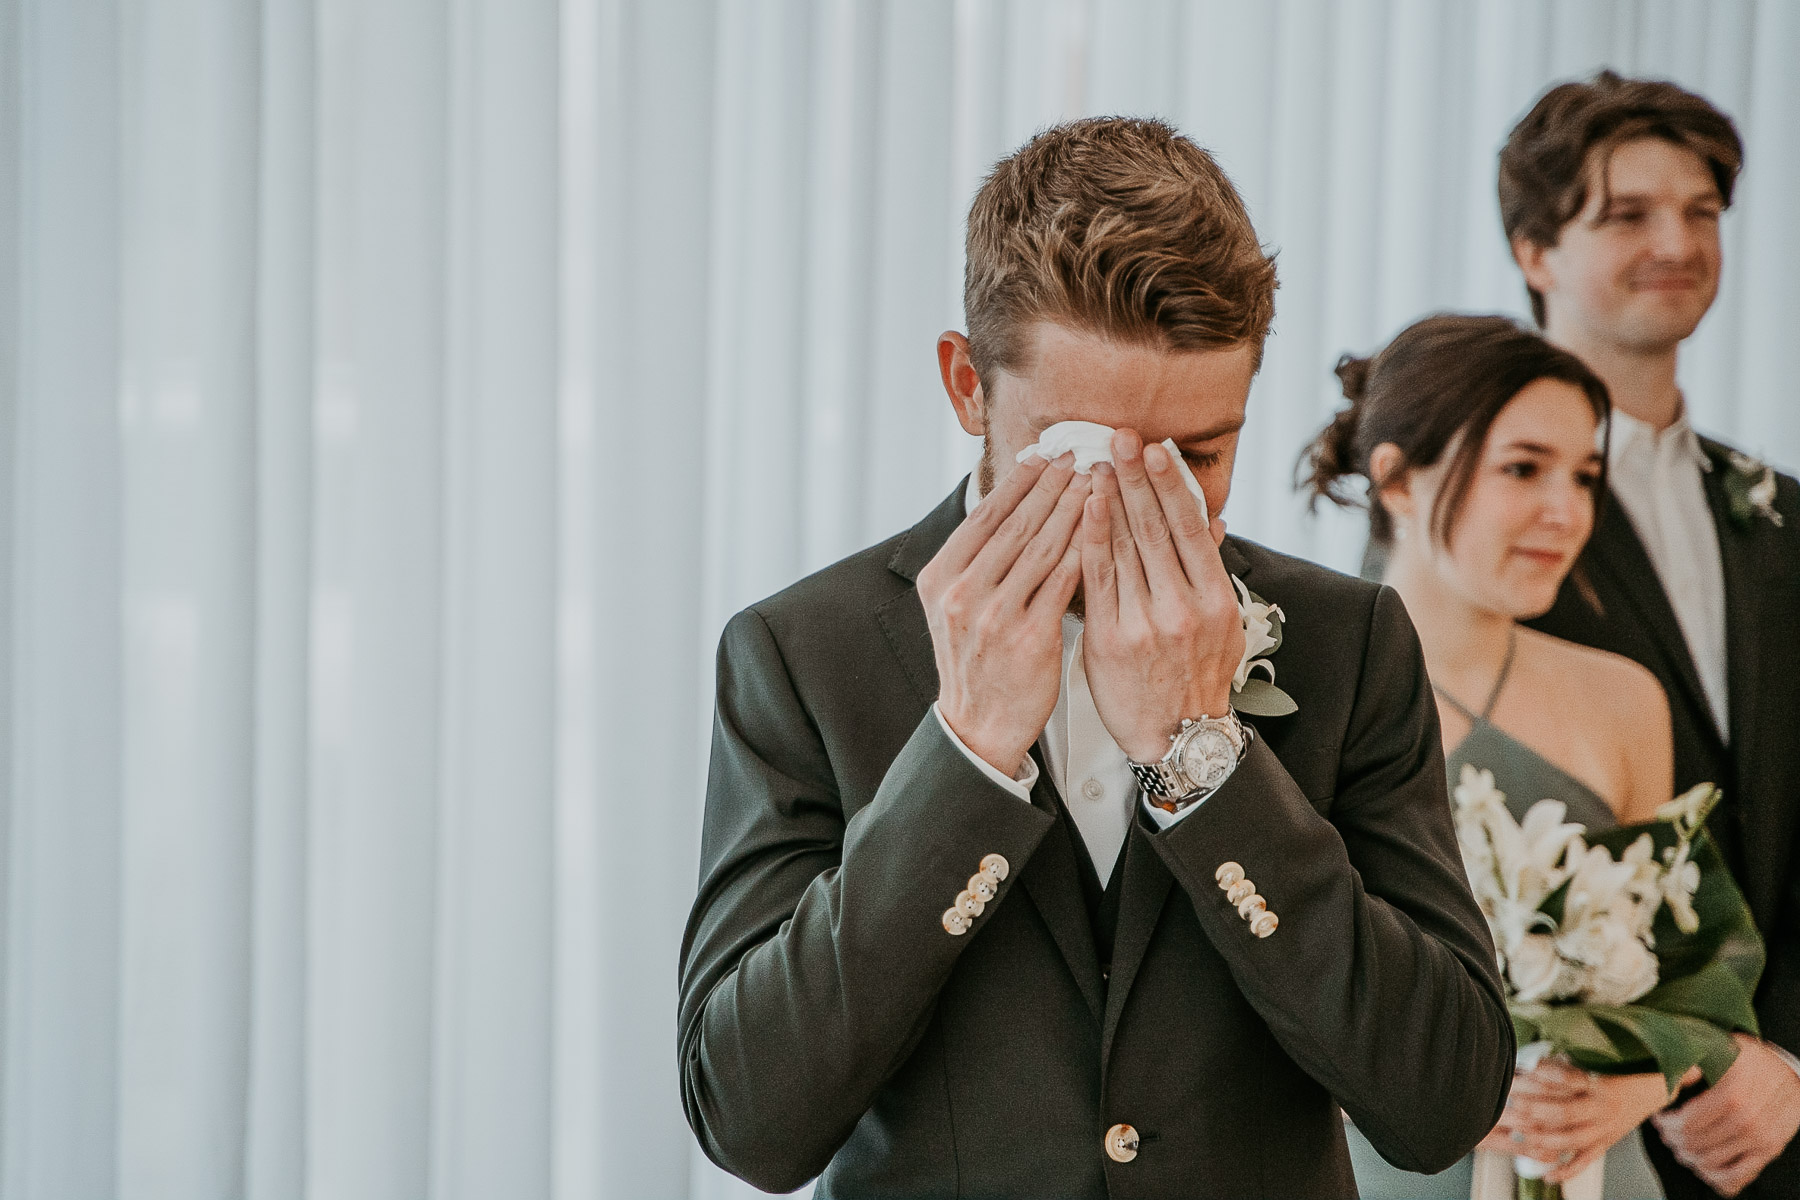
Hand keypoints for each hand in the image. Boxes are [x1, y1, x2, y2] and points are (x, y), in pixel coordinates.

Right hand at [917, 453, 1089, 775]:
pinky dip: (1086, 548)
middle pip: (1016, 524)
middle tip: (1082, 454)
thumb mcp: (956, 605)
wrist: (979, 725)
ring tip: (1098, 480)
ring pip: (1043, 546)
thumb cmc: (977, 660)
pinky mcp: (1028, 638)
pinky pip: (1065, 581)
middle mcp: (962, 593)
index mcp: (940, 577)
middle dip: (1053, 484)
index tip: (1048, 454)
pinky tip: (1106, 527)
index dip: (1020, 481)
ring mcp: (994, 616)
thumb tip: (1010, 503)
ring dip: (1075, 507)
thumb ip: (976, 560)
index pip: (985, 515)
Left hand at [1079, 430, 1243, 761]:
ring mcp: (1145, 624)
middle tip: (1120, 435)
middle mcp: (1183, 608)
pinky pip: (1096, 580)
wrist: (1176, 737)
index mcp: (1215, 600)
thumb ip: (1210, 571)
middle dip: (1136, 478)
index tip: (1156, 448)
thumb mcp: (1222, 625)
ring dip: (1109, 499)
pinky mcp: (1110, 640)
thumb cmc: (1197, 675)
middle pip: (1155, 530)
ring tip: (1096, 461)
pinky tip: (1082, 508)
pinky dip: (1089, 539)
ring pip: (1124, 549)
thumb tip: (1212, 520)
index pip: (1190, 529)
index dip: (1171, 485)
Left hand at [1500, 1059, 1688, 1182]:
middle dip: (1533, 1109)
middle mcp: (1603, 1109)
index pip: (1569, 1080)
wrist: (1659, 1086)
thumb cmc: (1629, 1068)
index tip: (1525, 1069)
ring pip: (1571, 1139)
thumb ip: (1572, 1062)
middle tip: (1511, 1102)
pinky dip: (1566, 1170)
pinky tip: (1547, 1175)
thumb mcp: (1604, 1058)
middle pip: (1564, 1112)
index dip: (1545, 1075)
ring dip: (1542, 1139)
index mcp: (1602, 1084)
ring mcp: (1605, 1129)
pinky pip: (1585, 1160)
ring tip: (1519, 1134)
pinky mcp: (1606, 1142)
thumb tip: (1536, 1061)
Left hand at [1652, 1035, 1799, 1195]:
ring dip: (1691, 1157)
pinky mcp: (1771, 1149)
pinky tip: (1706, 1168)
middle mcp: (1747, 1117)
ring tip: (1683, 1147)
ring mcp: (1761, 1136)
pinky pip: (1740, 1174)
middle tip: (1668, 1134)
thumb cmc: (1750, 1059)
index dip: (1667, 1124)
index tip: (1660, 1119)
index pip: (1687, 1122)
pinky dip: (1718, 1177)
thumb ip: (1692, 1060)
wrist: (1790, 1071)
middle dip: (1675, 1141)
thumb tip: (1671, 1076)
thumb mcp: (1720, 1048)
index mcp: (1731, 1092)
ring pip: (1712, 1161)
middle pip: (1696, 1143)